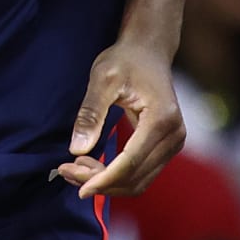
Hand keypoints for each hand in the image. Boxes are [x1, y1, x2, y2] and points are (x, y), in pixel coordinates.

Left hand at [58, 41, 185, 197]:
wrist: (148, 51)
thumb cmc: (124, 60)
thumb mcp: (102, 79)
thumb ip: (90, 114)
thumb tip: (77, 150)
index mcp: (161, 120)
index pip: (131, 163)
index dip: (103, 180)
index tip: (78, 188)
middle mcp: (174, 136)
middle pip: (135, 176)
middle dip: (100, 182)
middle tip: (66, 171)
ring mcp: (173, 143)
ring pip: (138, 179)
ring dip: (106, 182)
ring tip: (73, 168)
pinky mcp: (165, 146)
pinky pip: (141, 171)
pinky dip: (115, 175)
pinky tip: (90, 164)